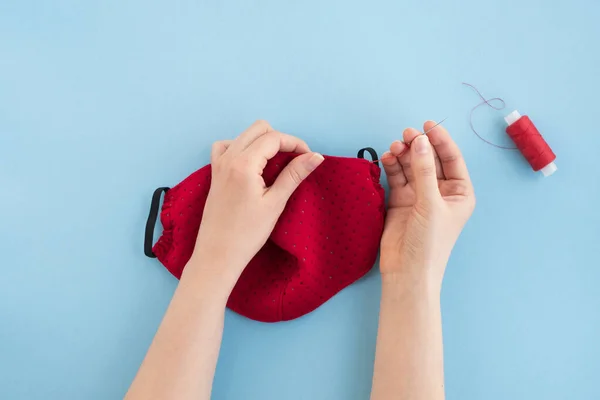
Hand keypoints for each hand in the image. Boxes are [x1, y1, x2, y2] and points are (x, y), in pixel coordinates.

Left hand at [187, 120, 323, 290]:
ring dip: (262, 142)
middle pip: (259, 129)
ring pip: (244, 135)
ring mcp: (218, 164)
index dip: (295, 143)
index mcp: (244, 164)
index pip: (274, 138)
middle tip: (294, 159)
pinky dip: (241, 148)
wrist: (217, 254)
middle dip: (280, 139)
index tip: (308, 157)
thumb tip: (316, 156)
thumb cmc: (247, 233)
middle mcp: (228, 158)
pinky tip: (251, 164)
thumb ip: (294, 174)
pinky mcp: (215, 173)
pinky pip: (226, 147)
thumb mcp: (275, 203)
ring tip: (275, 164)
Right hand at [380, 121, 474, 290]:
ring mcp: (420, 196)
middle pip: (430, 160)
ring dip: (404, 155)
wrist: (407, 272)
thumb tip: (419, 141)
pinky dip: (392, 167)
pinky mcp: (400, 201)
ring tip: (394, 147)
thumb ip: (424, 171)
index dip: (440, 140)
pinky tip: (387, 158)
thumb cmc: (429, 242)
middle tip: (405, 135)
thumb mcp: (430, 204)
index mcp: (459, 192)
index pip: (451, 159)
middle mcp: (440, 192)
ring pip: (411, 167)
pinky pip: (397, 178)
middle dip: (418, 146)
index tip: (427, 125)